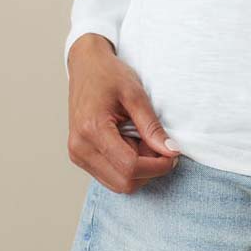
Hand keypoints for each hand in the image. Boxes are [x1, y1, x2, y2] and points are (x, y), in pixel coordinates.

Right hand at [66, 33, 180, 192]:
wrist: (85, 66)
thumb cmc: (108, 74)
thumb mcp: (135, 94)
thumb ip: (152, 126)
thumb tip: (171, 151)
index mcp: (92, 130)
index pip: (130, 167)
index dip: (157, 166)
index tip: (173, 154)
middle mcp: (80, 148)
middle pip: (124, 183)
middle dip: (148, 169)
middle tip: (158, 144)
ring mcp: (77, 155)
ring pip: (117, 184)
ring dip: (138, 169)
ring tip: (142, 139)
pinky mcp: (80, 157)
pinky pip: (109, 176)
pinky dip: (126, 166)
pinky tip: (131, 143)